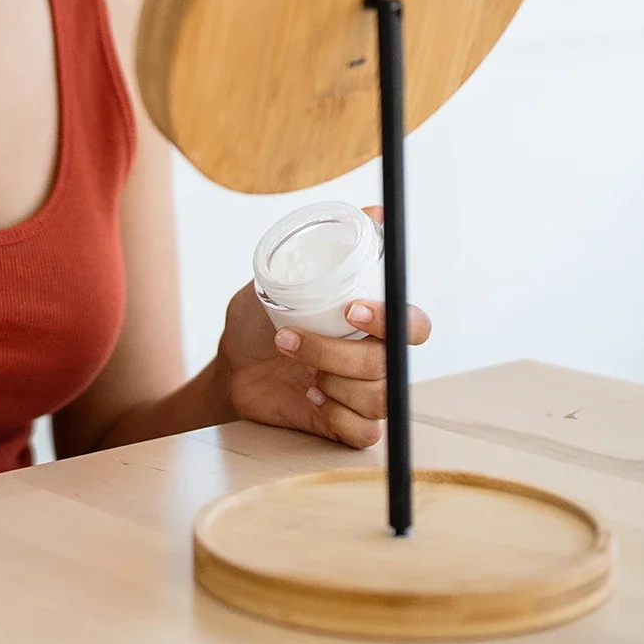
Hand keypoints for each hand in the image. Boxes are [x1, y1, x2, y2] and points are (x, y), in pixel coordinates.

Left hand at [214, 205, 433, 447]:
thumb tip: (371, 211)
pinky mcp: (346, 425)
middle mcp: (376, 358)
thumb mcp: (280, 276)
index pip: (412, 324)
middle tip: (288, 338)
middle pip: (388, 363)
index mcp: (372, 322)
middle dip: (337, 352)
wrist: (231, 365)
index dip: (392, 319)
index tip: (351, 308)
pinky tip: (311, 396)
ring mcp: (363, 393)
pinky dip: (336, 414)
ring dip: (330, 378)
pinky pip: (364, 432)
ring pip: (377, 398)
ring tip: (292, 362)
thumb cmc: (260, 319)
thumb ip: (321, 248)